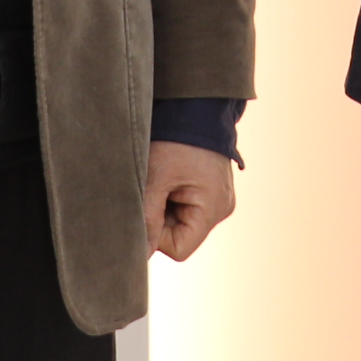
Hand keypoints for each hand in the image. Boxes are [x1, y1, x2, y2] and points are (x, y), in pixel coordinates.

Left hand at [147, 141, 239, 260]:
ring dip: (165, 206)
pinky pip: (187, 207)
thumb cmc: (176, 140)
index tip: (146, 209)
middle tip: (152, 189)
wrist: (196, 106)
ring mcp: (219, 199)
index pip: (179, 249)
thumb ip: (147, 219)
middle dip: (160, 217)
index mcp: (213, 208)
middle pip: (181, 235)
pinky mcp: (212, 190)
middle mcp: (221, 208)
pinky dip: (173, 197)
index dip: (157, 236)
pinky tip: (170, 177)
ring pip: (181, 221)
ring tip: (161, 178)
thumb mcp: (155, 179)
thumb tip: (138, 255)